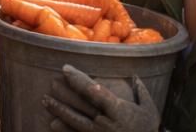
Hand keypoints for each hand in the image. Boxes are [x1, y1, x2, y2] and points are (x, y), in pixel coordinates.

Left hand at [45, 65, 159, 131]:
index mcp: (119, 111)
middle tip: (51, 82)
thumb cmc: (149, 130)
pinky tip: (51, 123)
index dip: (79, 80)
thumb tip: (135, 76)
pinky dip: (64, 129)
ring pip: (75, 122)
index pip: (96, 92)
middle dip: (65, 94)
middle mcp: (106, 123)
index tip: (66, 69)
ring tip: (45, 100)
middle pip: (81, 107)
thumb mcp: (149, 110)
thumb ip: (141, 92)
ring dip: (59, 111)